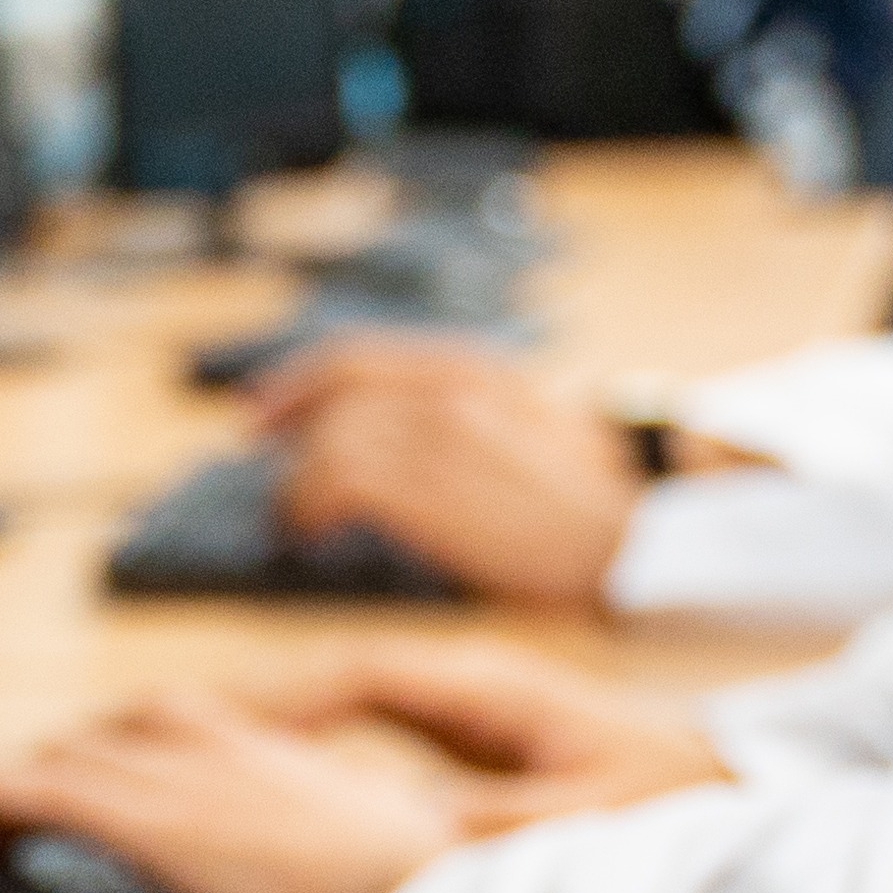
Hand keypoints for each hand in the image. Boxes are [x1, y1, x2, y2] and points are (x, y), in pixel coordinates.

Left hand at [0, 691, 479, 892]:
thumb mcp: (378, 868)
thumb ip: (327, 862)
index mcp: (283, 757)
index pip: (172, 729)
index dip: (110, 750)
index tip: (77, 776)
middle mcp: (226, 748)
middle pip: (107, 738)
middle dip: (47, 769)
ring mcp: (189, 780)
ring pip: (67, 760)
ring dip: (3, 785)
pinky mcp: (159, 824)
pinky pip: (41, 795)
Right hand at [236, 638, 730, 825]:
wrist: (738, 780)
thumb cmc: (674, 793)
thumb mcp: (583, 819)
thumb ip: (496, 826)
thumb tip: (409, 832)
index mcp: (489, 690)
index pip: (361, 676)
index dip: (284, 701)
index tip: (216, 731)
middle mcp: (469, 686)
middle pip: (335, 679)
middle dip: (249, 703)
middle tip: (159, 734)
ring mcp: (470, 709)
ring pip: (347, 700)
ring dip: (274, 721)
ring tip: (189, 749)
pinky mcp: (478, 741)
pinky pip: (374, 729)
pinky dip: (317, 745)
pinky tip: (275, 776)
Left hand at [241, 354, 643, 608]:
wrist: (638, 535)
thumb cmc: (594, 502)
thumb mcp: (537, 425)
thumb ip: (474, 415)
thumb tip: (411, 437)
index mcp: (478, 370)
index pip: (364, 356)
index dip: (303, 378)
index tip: (270, 404)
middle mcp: (454, 389)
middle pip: (338, 387)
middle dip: (285, 413)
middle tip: (254, 443)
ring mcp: (441, 435)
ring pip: (331, 436)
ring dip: (297, 479)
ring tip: (295, 520)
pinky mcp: (431, 486)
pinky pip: (336, 480)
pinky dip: (307, 507)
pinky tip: (312, 536)